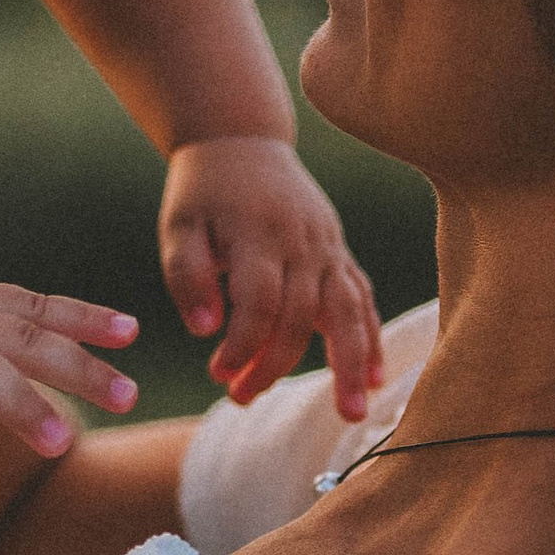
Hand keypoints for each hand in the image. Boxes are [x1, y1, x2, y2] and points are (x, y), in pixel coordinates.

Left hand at [159, 136, 382, 415]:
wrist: (242, 141)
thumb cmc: (203, 191)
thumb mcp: (179, 226)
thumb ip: (186, 274)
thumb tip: (205, 330)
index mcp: (258, 233)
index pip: (260, 302)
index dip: (242, 344)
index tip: (217, 371)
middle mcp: (302, 242)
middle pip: (302, 315)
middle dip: (274, 365)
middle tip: (240, 399)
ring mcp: (327, 247)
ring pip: (347, 311)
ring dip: (350, 364)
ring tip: (351, 413)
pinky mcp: (338, 252)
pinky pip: (362, 297)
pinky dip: (371, 337)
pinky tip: (375, 378)